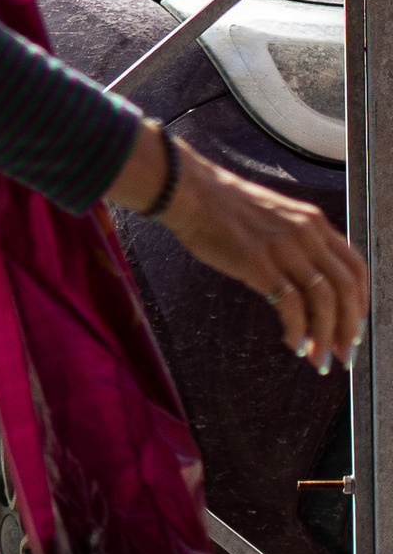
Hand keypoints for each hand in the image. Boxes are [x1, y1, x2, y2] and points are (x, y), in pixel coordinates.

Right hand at [111, 128, 367, 370]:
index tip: (354, 328)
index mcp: (314, 222)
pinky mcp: (259, 263)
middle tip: (343, 354)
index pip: (356, 268)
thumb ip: (300, 244)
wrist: (191, 193)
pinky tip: (293, 344)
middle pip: (346, 289)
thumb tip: (312, 286)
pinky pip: (290, 305)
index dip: (360, 303)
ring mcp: (284, 248)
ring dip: (326, 336)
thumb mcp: (278, 218)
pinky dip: (298, 330)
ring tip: (319, 360)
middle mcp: (306, 234)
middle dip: (349, 328)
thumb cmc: (226, 209)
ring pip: (324, 300)